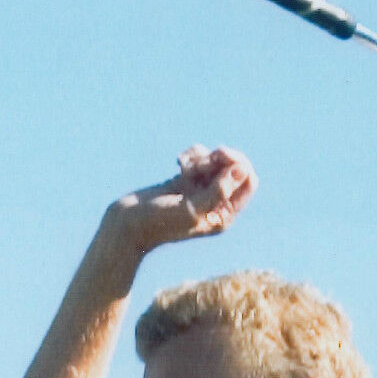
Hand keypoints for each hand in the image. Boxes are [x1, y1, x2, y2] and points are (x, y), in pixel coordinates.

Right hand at [106, 145, 257, 254]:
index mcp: (224, 215)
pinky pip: (200, 157)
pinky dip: (191, 156)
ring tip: (183, 168)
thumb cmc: (159, 223)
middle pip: (234, 167)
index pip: (248, 181)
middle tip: (202, 159)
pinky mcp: (187, 178)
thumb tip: (242, 170)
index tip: (219, 155)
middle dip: (218, 158)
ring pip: (215, 159)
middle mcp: (216, 203)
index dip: (238, 163)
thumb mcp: (191, 210)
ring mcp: (202, 189)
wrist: (128, 223)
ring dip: (200, 158)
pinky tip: (177, 164)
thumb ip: (218, 192)